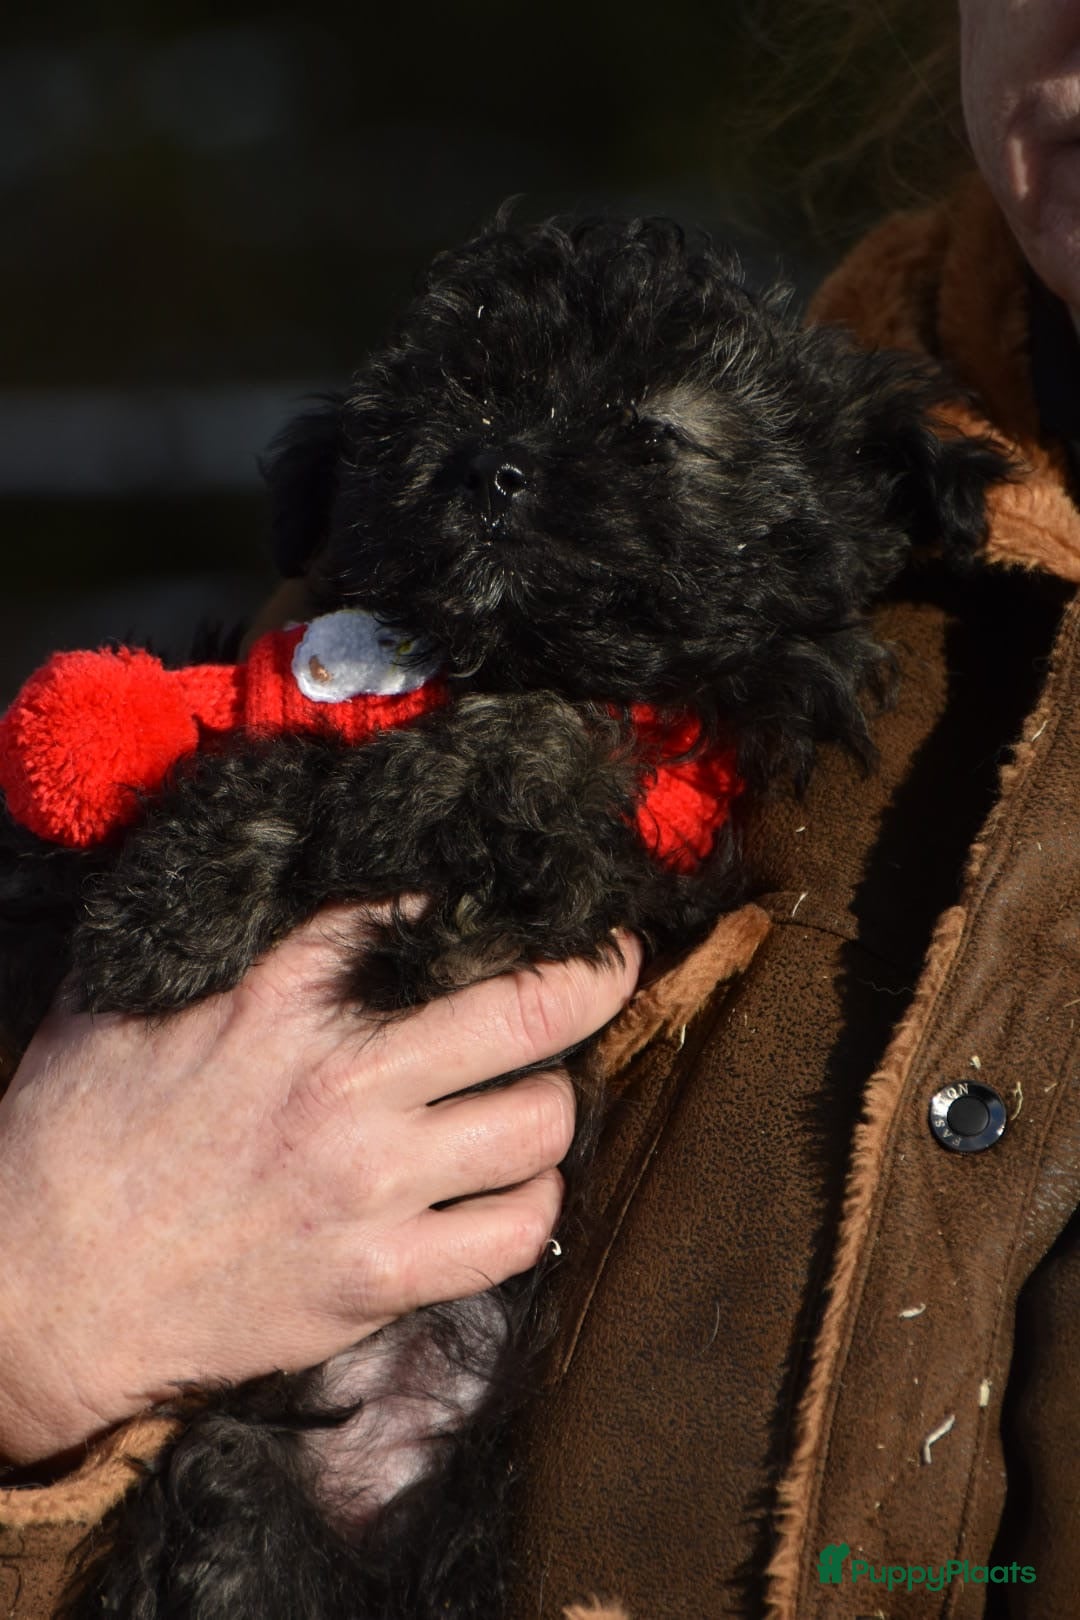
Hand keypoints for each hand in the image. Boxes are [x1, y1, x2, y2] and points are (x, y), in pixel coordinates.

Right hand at [0, 911, 640, 1463]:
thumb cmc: (76, 1138)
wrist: (40, 1293)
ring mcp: (369, 1185)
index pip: (431, 913)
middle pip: (532, 1006)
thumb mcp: (130, 1001)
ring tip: (534, 1096)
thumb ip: (232, 949)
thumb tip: (295, 892)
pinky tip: (508, 1191)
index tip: (532, 907)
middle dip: (593, 974)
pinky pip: (516, 1236)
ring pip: (545, 1122)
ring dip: (555, 1104)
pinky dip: (532, 1207)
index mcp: (280, 996)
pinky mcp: (376, 1278)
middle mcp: (345, 1081)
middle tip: (606, 965)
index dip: (497, 902)